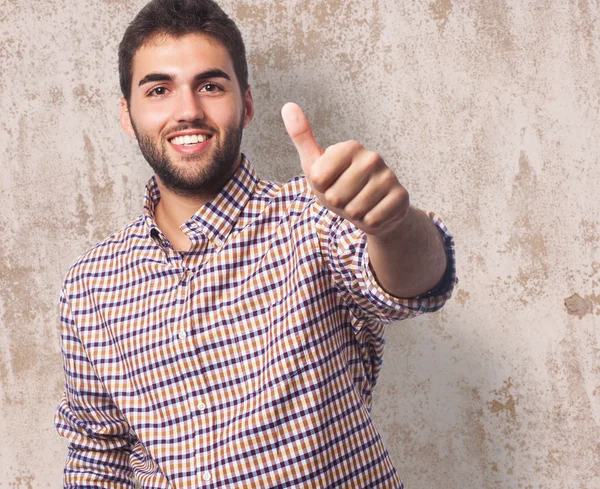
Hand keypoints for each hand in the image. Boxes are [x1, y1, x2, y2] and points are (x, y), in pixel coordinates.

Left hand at [281, 102, 409, 238]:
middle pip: (335, 197)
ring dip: (353, 214)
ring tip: (359, 204)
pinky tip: (373, 212)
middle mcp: (372, 158)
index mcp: (350, 147)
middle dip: (337, 204)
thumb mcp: (316, 165)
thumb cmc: (339, 185)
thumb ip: (302, 137)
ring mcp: (388, 177)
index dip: (320, 188)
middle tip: (346, 197)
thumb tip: (287, 105)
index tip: (330, 182)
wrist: (372, 209)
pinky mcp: (400, 197)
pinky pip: (371, 220)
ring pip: (354, 210)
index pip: (318, 178)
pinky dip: (368, 222)